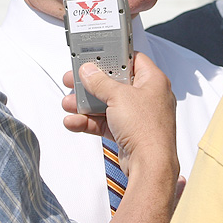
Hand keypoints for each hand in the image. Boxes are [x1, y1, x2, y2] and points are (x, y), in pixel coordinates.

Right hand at [62, 52, 177, 177]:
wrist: (150, 166)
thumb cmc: (147, 129)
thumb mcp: (118, 97)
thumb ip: (100, 82)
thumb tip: (89, 71)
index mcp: (153, 81)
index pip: (132, 59)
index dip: (113, 56)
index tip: (95, 56)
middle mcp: (147, 97)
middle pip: (115, 82)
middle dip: (92, 84)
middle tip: (75, 79)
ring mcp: (138, 116)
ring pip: (107, 104)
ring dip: (86, 104)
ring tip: (68, 103)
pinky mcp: (128, 132)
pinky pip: (105, 122)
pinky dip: (89, 121)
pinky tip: (74, 121)